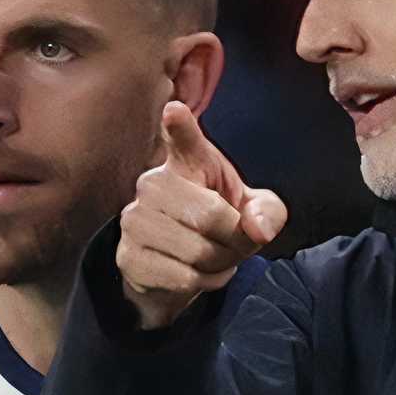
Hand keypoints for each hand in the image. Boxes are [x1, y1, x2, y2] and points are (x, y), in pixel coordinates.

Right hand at [116, 101, 286, 328]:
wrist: (179, 267)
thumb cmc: (218, 226)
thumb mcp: (255, 213)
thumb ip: (268, 212)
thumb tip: (258, 228)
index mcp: (188, 161)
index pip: (183, 138)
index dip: (180, 125)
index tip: (175, 111)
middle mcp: (153, 183)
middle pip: (211, 216)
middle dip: (235, 240)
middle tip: (232, 242)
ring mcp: (134, 219)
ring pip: (199, 252)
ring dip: (220, 264)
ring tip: (213, 257)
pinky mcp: (127, 256)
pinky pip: (184, 278)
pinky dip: (204, 283)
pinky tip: (196, 274)